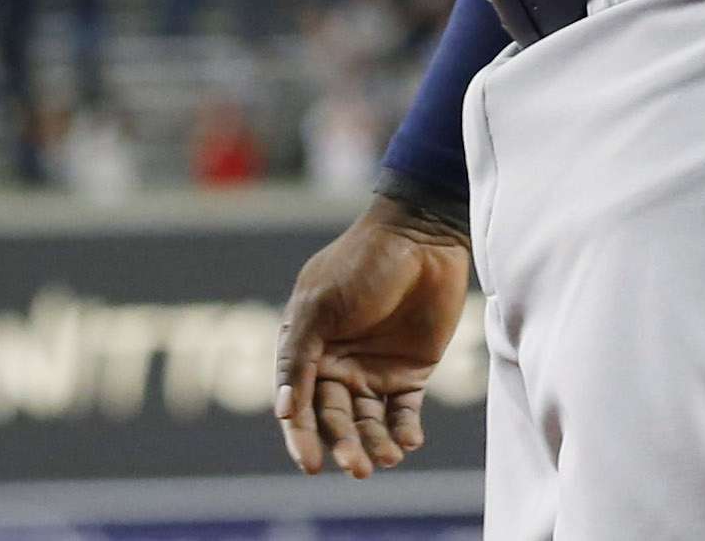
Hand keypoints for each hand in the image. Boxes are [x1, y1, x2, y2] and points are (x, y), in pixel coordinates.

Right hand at [273, 195, 470, 478]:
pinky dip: (404, 430)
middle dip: (344, 446)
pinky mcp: (411, 372)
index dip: (302, 436)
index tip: (311, 464)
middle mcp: (338, 366)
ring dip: (375, 444)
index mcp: (308, 349)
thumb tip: (283, 411)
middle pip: (335, 419)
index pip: (299, 404)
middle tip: (357, 468)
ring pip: (369, 423)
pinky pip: (403, 413)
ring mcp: (374, 371)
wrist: (422, 237)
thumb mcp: (320, 305)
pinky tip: (408, 441)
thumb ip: (298, 357)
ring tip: (387, 457)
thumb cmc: (361, 263)